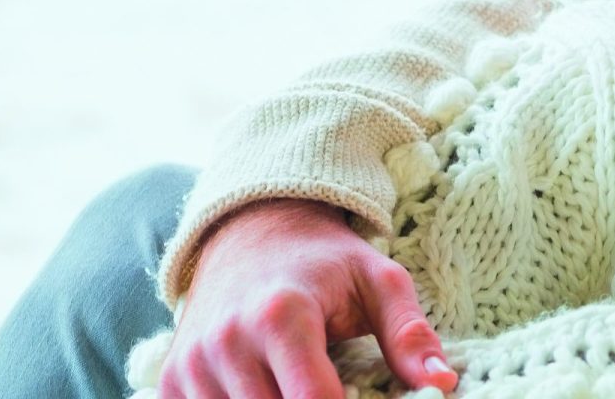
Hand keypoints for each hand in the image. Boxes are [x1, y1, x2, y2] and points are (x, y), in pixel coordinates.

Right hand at [159, 199, 456, 398]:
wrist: (251, 232)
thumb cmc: (326, 262)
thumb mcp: (378, 281)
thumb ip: (410, 334)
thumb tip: (442, 384)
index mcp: (281, 314)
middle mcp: (227, 341)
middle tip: (338, 387)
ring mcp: (192, 364)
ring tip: (300, 382)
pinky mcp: (172, 380)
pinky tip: (267, 389)